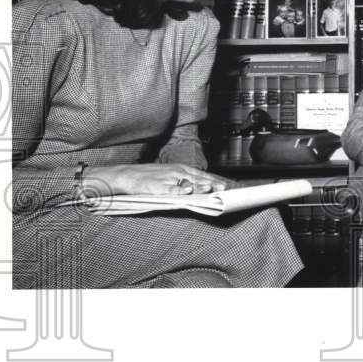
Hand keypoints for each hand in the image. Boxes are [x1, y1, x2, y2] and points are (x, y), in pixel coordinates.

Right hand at [83, 164, 228, 195]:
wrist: (127, 176)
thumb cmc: (151, 178)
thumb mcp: (172, 176)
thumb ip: (188, 182)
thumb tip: (206, 188)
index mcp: (183, 170)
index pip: (206, 175)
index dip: (220, 181)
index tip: (234, 186)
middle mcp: (178, 172)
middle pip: (201, 178)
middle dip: (216, 183)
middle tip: (230, 188)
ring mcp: (168, 179)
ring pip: (188, 182)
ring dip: (200, 184)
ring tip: (212, 188)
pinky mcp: (157, 186)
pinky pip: (170, 188)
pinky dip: (179, 189)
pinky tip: (187, 191)